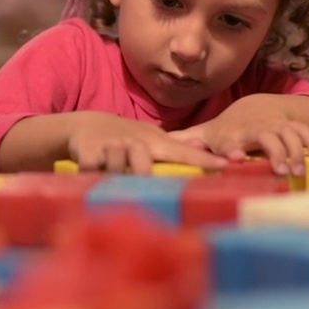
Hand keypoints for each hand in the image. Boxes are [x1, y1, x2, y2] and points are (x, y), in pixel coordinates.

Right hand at [66, 112, 227, 173]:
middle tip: (139, 183)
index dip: (203, 160)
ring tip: (107, 177)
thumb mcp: (150, 139)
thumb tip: (206, 150)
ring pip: (115, 166)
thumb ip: (175, 147)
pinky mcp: (87, 150)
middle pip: (142, 163)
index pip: (182, 152)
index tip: (225, 165)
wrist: (83, 125)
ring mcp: (110, 145)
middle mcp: (135, 141)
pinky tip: (88, 175)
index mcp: (154, 142)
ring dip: (112, 174)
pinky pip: (90, 167)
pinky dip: (89, 174)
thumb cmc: (124, 137)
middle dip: (142, 173)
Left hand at [168, 95, 308, 175]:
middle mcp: (254, 129)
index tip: (236, 158)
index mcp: (231, 134)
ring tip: (299, 172)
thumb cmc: (225, 129)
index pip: (230, 139)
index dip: (234, 149)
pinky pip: (304, 132)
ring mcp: (275, 126)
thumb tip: (159, 146)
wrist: (254, 108)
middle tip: (280, 172)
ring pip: (288, 135)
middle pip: (266, 137)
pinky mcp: (291, 126)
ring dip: (295, 152)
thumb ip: (186, 142)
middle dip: (274, 152)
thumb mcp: (205, 134)